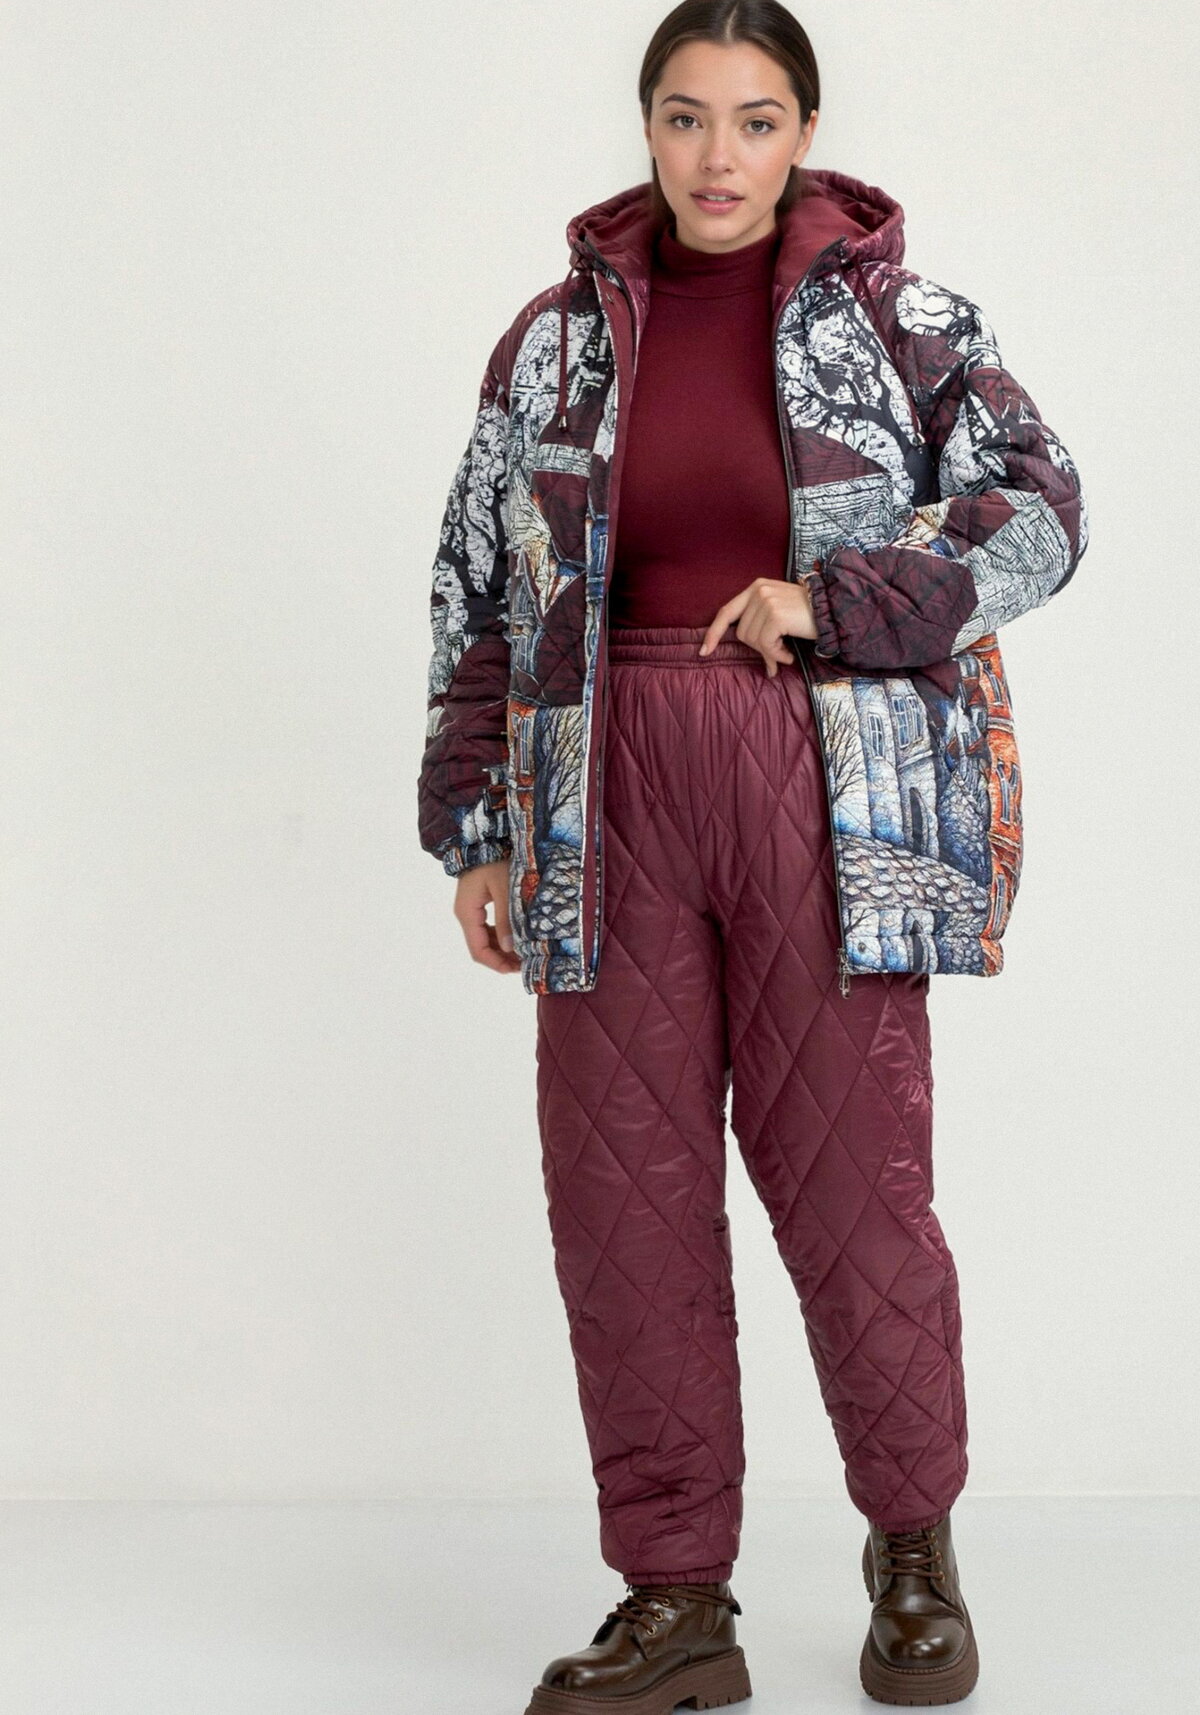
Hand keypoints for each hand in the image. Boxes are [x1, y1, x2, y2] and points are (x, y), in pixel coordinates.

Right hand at [454, 858, 521, 974]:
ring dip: (502, 948)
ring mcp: (471, 909)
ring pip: (485, 939)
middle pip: (481, 947)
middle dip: (502, 958)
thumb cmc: (496, 859)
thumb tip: (509, 947)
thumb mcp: (504, 888)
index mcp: (467, 912)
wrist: (487, 838)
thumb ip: (506, 918)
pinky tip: (518, 938)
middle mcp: (465, 913)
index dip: (496, 963)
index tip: (516, 969)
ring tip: (525, 952)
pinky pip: (488, 927)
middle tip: (526, 963)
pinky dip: (501, 936)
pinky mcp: (479, 904)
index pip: (478, 949)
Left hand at [698, 577, 816, 677]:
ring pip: (752, 640)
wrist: (834, 609)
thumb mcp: (779, 614)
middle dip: (758, 648)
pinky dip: (777, 655)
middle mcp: (759, 590)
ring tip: (785, 652)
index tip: (704, 651)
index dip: (713, 633)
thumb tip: (761, 661)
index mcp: (756, 587)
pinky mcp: (776, 614)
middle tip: (777, 653)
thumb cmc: (807, 615)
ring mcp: (767, 601)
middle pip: (741, 633)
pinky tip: (789, 654)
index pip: (726, 612)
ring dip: (770, 652)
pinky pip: (765, 644)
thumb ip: (760, 627)